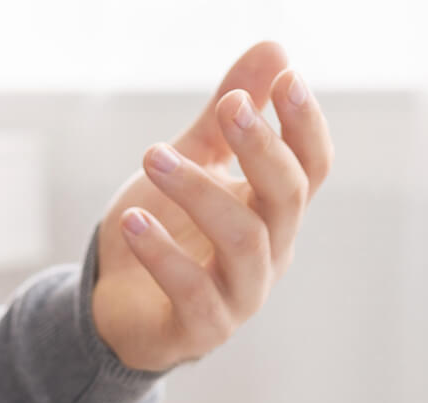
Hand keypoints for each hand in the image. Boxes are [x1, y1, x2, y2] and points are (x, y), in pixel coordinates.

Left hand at [91, 41, 333, 371]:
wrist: (116, 306)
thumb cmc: (166, 232)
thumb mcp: (192, 162)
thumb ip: (226, 116)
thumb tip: (275, 50)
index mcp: (274, 212)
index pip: (310, 168)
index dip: (305, 126)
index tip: (286, 78)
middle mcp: (269, 253)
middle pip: (287, 199)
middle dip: (261, 148)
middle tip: (229, 106)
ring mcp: (240, 295)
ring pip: (242, 241)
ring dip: (199, 192)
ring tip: (153, 157)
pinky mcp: (202, 328)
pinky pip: (192, 291)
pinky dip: (162, 254)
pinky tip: (133, 221)